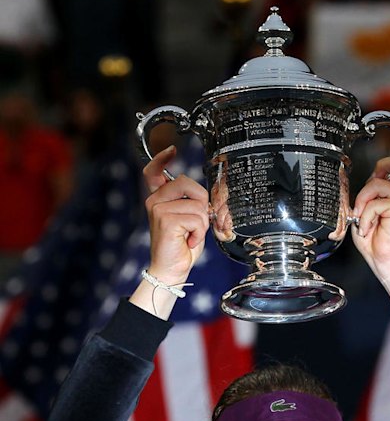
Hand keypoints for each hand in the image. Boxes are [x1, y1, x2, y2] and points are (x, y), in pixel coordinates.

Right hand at [142, 145, 210, 282]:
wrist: (171, 270)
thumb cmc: (181, 247)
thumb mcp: (189, 220)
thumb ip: (192, 203)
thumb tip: (205, 194)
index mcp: (159, 199)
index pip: (154, 171)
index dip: (162, 158)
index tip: (172, 149)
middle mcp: (155, 201)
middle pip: (187, 182)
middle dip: (201, 202)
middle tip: (195, 223)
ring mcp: (158, 209)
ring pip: (197, 205)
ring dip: (201, 224)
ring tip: (190, 235)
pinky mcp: (165, 220)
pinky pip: (196, 218)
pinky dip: (199, 233)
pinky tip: (188, 241)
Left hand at [350, 134, 389, 315]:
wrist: (384, 260)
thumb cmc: (374, 240)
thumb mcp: (364, 212)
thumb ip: (366, 195)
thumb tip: (364, 184)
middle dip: (381, 166)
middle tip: (370, 190)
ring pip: (376, 182)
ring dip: (362, 201)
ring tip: (363, 218)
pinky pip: (373, 202)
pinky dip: (365, 217)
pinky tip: (369, 228)